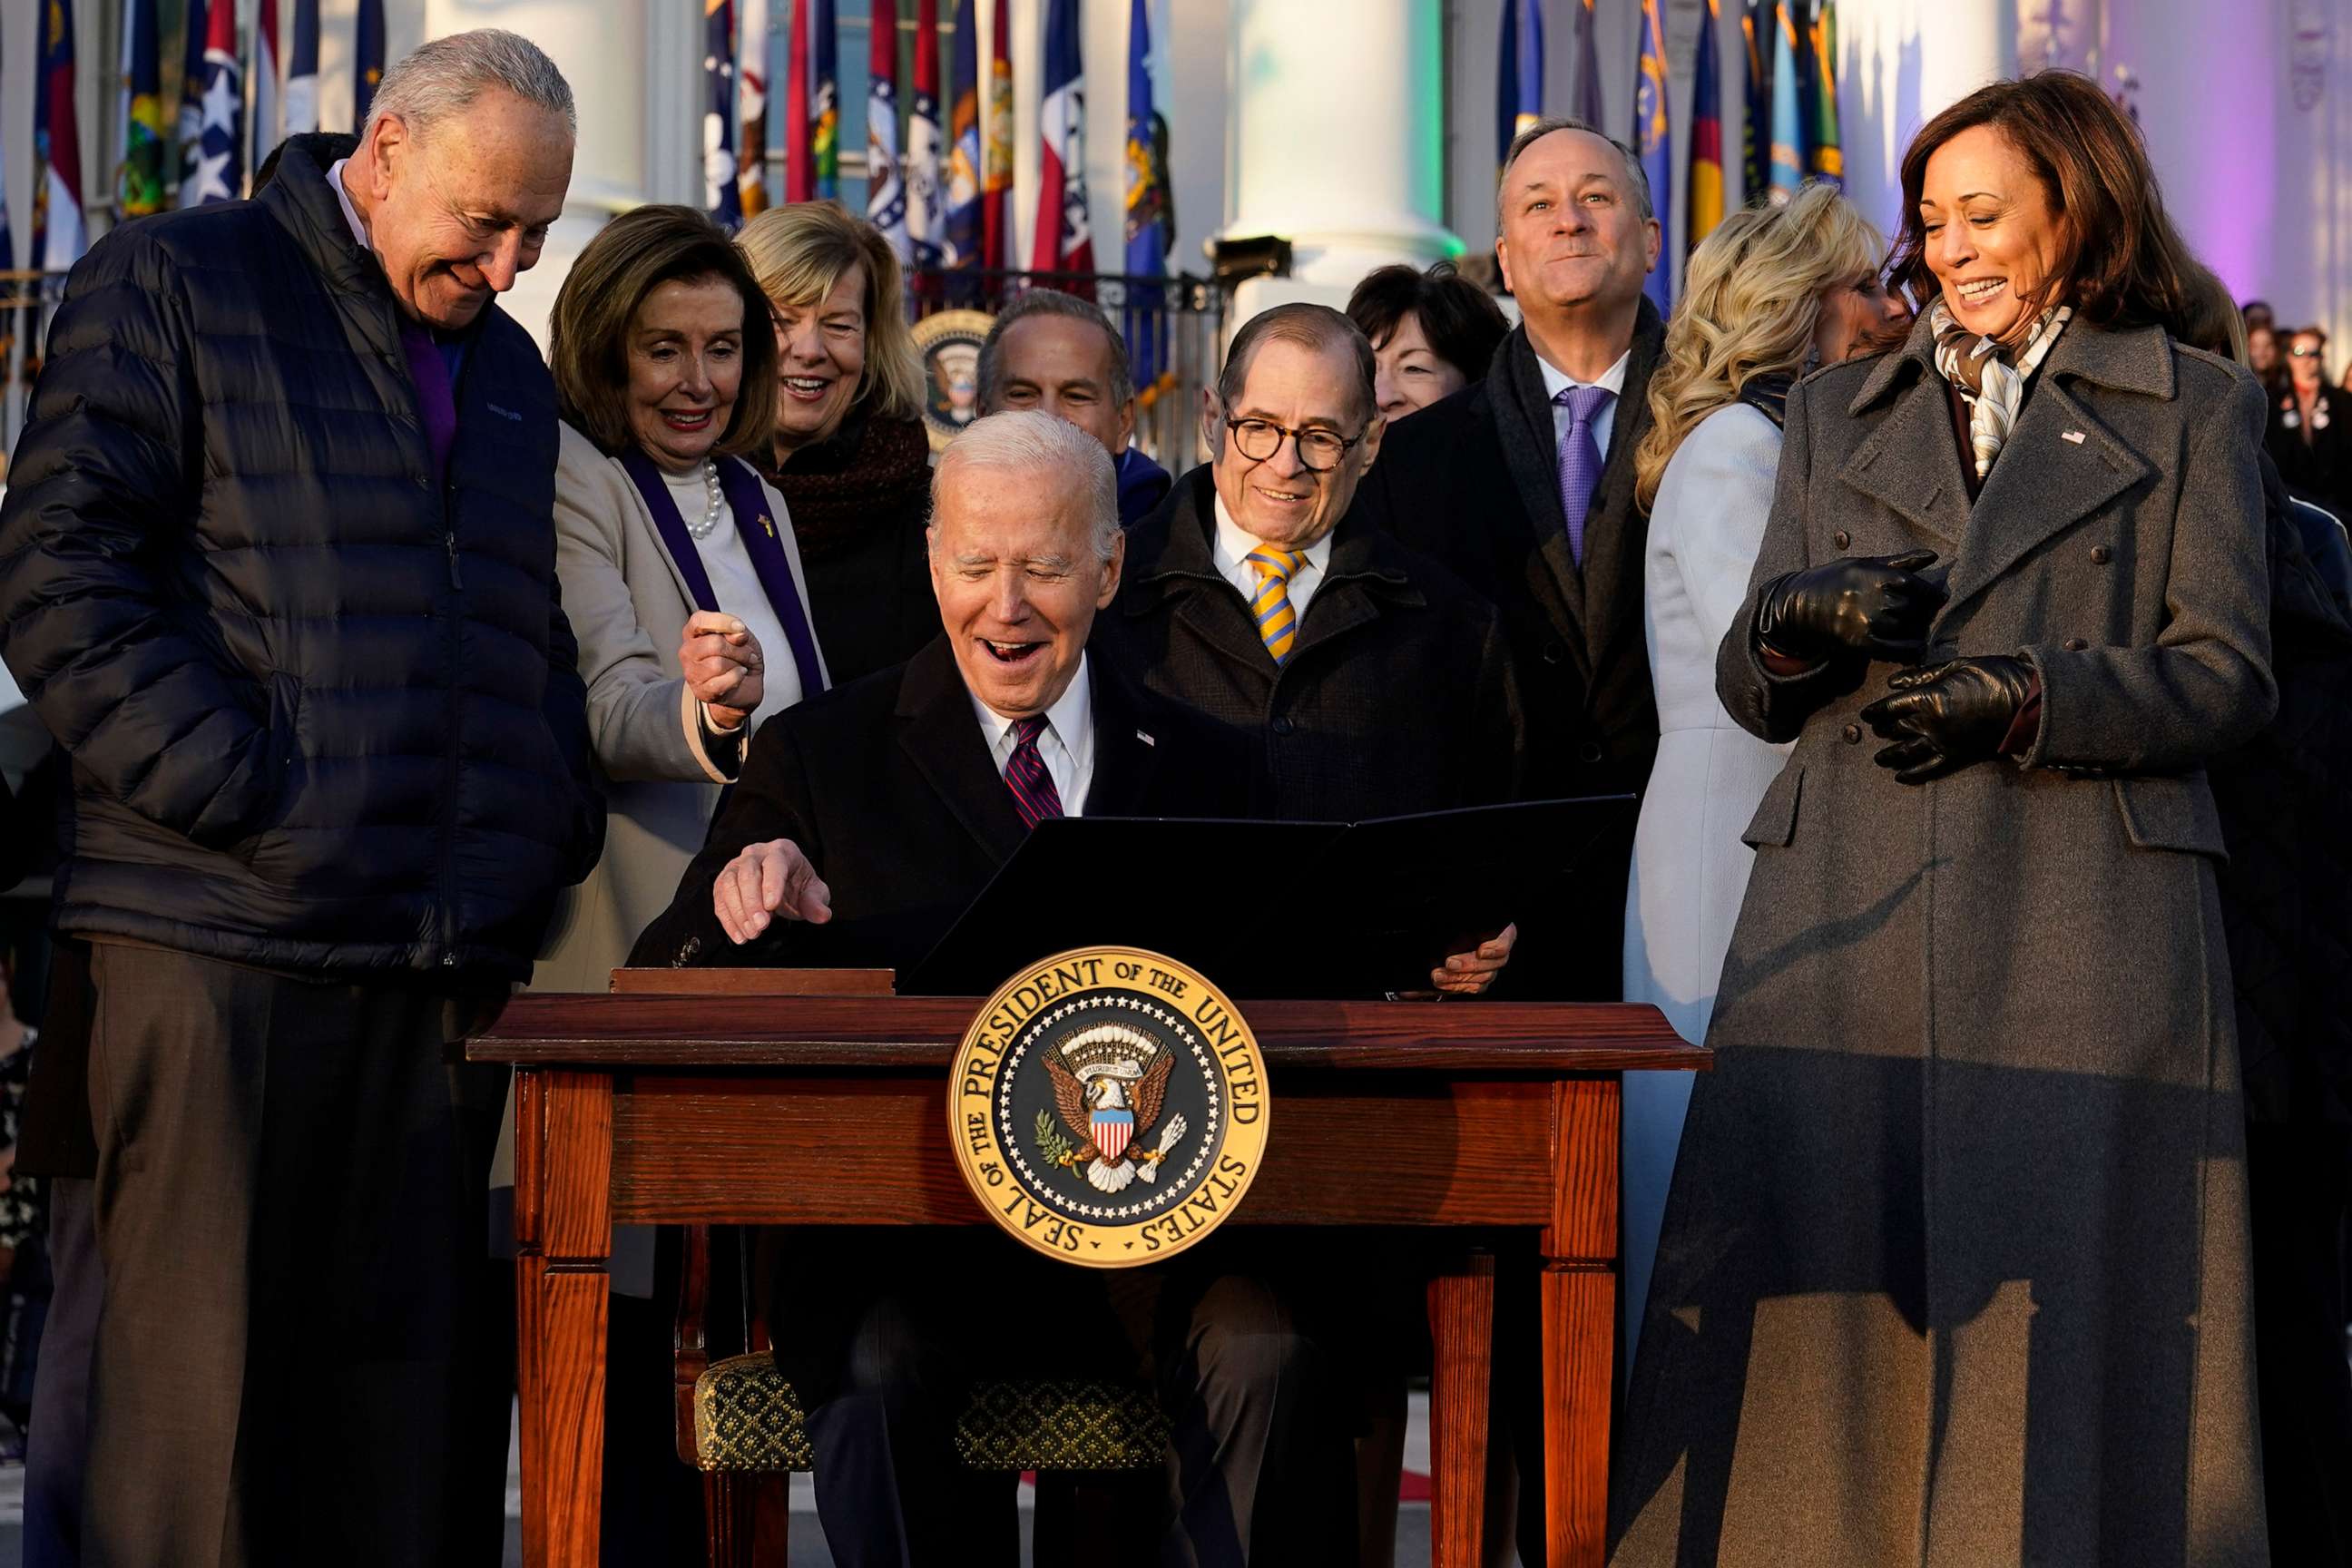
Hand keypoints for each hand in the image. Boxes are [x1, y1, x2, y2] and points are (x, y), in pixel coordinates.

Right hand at [679, 611, 764, 730]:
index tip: (740, 628)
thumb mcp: (742, 635)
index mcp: (693, 632)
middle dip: (738, 649)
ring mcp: (691, 672)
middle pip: (713, 644)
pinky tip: (739, 675)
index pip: (699, 621)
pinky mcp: (701, 690)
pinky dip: (736, 678)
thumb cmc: (739, 657)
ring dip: (738, 665)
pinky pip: (721, 682)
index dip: (722, 622)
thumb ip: (736, 630)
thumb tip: (737, 634)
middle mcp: (688, 651)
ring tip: (741, 665)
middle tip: (747, 654)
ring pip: (717, 664)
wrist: (746, 684)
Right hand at [713, 838, 832, 943]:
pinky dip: (728, 920)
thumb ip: (816, 903)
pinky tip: (739, 936)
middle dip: (752, 902)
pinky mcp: (724, 882)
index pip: (774, 864)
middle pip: (747, 873)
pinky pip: (720, 900)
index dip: (772, 884)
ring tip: (752, 934)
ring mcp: (736, 866)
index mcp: (781, 851)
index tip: (772, 906)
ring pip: (729, 885)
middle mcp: (755, 853)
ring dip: (738, 912)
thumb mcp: (813, 893)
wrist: (781, 886)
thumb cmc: (798, 886)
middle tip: (761, 926)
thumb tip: (823, 915)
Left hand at [1431, 923, 1516, 996]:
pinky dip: (1456, 987)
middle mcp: (1498, 953)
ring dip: (1457, 978)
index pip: (1503, 944)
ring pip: (1481, 978)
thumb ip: (1462, 917)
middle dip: (1468, 965)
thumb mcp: (1464, 921)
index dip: (1494, 949)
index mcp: (1501, 934)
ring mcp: (1491, 969)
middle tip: (1449, 963)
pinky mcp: (1481, 981)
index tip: (1480, 951)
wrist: (1450, 931)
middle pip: (1491, 964)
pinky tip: (1443, 983)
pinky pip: (1473, 988)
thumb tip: (1452, 918)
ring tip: (1438, 975)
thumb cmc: (1459, 921)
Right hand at [1754, 551, 1945, 665]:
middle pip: (1914, 609)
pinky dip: (1909, 650)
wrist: (1798, 604)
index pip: (1917, 586)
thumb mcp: (1864, 563)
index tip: (1939, 598)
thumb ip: (1900, 562)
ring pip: (1907, 629)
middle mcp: (1875, 599)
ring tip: (1915, 628)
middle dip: (1924, 613)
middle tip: (1925, 614)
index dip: (1932, 594)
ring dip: (1916, 630)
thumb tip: (1934, 556)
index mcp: (1877, 576)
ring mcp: (1868, 622)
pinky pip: (1895, 650)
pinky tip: (1915, 648)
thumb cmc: (1833, 580)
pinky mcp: (1860, 643)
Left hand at [1858, 655, 2037, 784]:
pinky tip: (1900, 777)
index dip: (1875, 711)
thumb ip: (1922, 675)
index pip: (1890, 707)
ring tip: (1879, 758)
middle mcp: (1932, 724)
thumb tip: (1894, 682)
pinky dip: (1912, 775)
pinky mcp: (1958, 757)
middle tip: (1876, 730)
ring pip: (1906, 753)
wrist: (2028, 702)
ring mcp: (1944, 743)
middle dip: (1883, 730)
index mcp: (1929, 699)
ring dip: (1889, 756)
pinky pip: (1929, 770)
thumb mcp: (1957, 666)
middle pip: (1896, 729)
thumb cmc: (1995, 676)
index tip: (1866, 714)